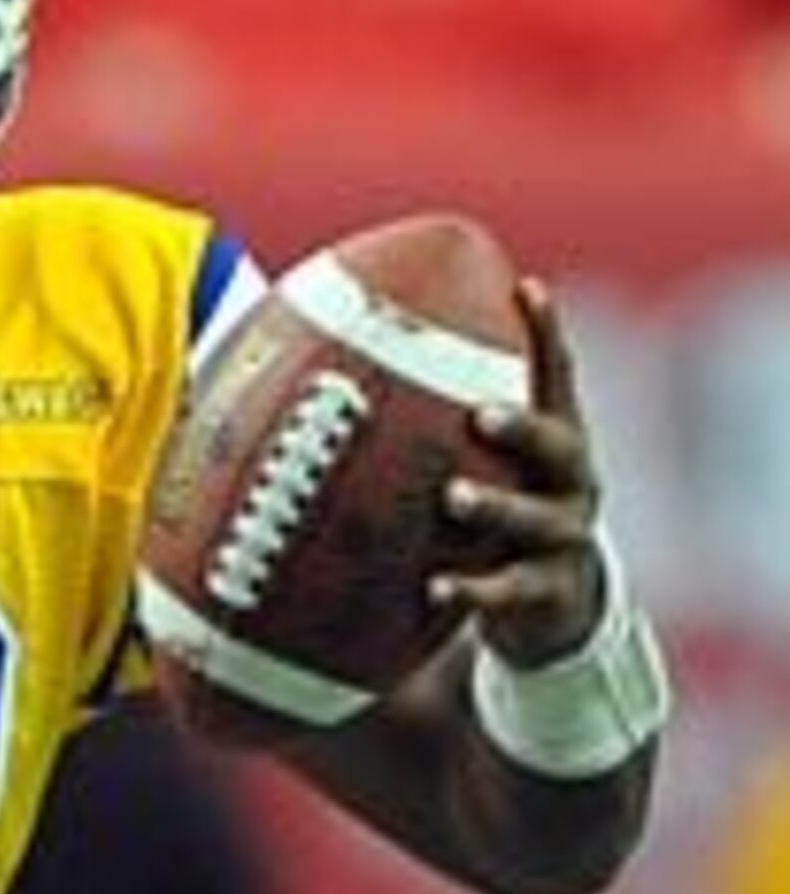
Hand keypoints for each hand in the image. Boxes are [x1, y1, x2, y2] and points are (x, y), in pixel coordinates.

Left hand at [430, 278, 608, 665]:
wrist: (552, 606)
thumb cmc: (494, 517)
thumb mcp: (478, 467)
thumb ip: (430, 427)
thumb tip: (324, 374)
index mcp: (552, 441)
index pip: (556, 378)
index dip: (547, 333)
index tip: (525, 288)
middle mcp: (569, 482)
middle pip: (558, 443)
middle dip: (521, 426)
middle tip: (481, 414)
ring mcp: (565, 538)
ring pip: (536, 518)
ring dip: (496, 506)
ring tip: (454, 497)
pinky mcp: (549, 592)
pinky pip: (511, 591)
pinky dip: (474, 591)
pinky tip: (436, 587)